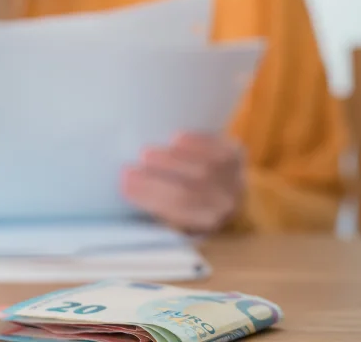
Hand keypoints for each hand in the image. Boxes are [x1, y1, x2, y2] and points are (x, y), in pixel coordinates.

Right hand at [121, 133, 244, 233]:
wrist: (227, 187)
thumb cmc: (187, 199)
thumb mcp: (175, 212)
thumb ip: (157, 203)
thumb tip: (124, 186)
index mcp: (204, 223)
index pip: (177, 212)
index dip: (150, 198)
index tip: (124, 185)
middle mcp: (225, 204)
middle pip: (191, 192)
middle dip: (156, 180)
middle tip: (129, 168)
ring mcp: (234, 179)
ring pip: (206, 169)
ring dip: (173, 160)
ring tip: (147, 152)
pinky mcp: (237, 155)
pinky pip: (220, 147)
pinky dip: (198, 142)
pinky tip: (176, 137)